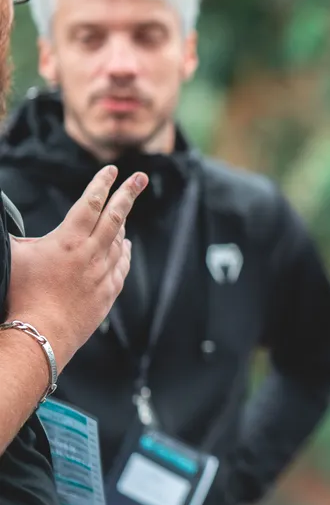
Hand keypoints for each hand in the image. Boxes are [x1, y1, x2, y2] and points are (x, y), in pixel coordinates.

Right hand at [7, 166, 146, 369]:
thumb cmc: (19, 295)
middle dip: (129, 193)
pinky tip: (125, 246)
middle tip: (141, 177)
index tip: (112, 169)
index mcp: (69, 240)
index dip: (102, 184)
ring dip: (121, 223)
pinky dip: (124, 251)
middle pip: (116, 216)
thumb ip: (15, 237)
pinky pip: (122, 266)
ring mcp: (103, 273)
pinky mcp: (108, 292)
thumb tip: (10, 229)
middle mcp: (92, 253)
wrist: (40, 334)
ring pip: (119, 241)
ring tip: (123, 211)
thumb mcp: (12, 256)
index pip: (90, 203)